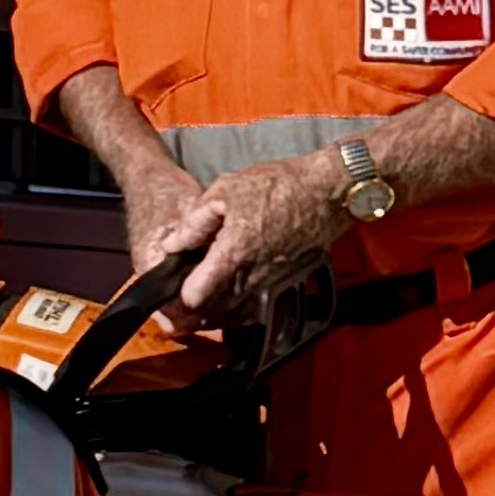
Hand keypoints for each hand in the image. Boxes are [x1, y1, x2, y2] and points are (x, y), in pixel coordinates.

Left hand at [147, 149, 349, 326]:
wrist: (325, 193)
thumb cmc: (275, 187)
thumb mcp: (225, 191)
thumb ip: (194, 222)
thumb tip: (171, 246)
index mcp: (232, 255)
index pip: (196, 296)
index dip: (177, 293)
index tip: (169, 282)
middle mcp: (251, 277)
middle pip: (212, 308)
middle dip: (194, 301)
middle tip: (181, 282)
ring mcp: (268, 282)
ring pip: (232, 305)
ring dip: (215, 298)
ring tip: (203, 276)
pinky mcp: (282, 281)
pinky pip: (251, 297)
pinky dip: (236, 293)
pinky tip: (230, 272)